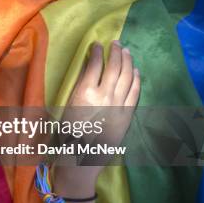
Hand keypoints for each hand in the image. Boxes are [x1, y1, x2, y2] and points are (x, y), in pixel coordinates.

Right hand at [53, 40, 140, 202]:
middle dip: (115, 52)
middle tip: (115, 43)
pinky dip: (136, 79)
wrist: (81, 159)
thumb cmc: (66, 133)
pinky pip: (135, 92)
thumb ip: (79, 87)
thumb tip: (87, 69)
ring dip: (127, 61)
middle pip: (114, 67)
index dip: (97, 52)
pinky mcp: (127, 115)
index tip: (97, 44)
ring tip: (126, 51)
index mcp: (84, 93)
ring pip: (127, 76)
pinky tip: (136, 71)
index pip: (94, 64)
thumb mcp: (67, 106)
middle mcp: (104, 96)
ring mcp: (118, 105)